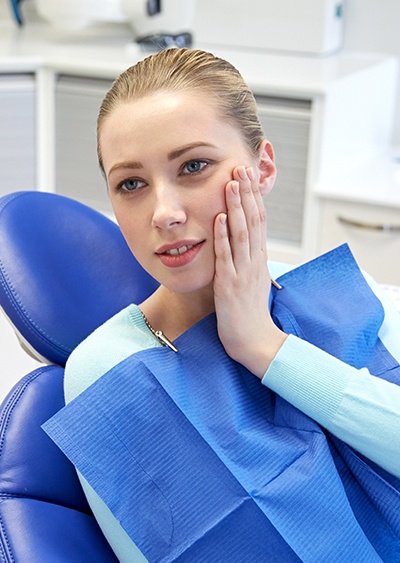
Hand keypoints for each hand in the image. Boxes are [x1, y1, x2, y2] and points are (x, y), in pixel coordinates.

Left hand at [213, 165, 286, 377]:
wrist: (254, 341)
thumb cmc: (250, 312)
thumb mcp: (253, 280)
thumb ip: (248, 259)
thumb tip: (245, 241)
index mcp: (259, 259)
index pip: (259, 221)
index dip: (254, 197)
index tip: (248, 175)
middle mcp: (254, 261)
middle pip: (253, 221)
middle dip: (246, 193)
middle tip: (241, 167)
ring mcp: (243, 272)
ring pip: (242, 233)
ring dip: (236, 207)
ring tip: (231, 183)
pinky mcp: (230, 285)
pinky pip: (226, 257)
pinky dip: (222, 236)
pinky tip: (217, 218)